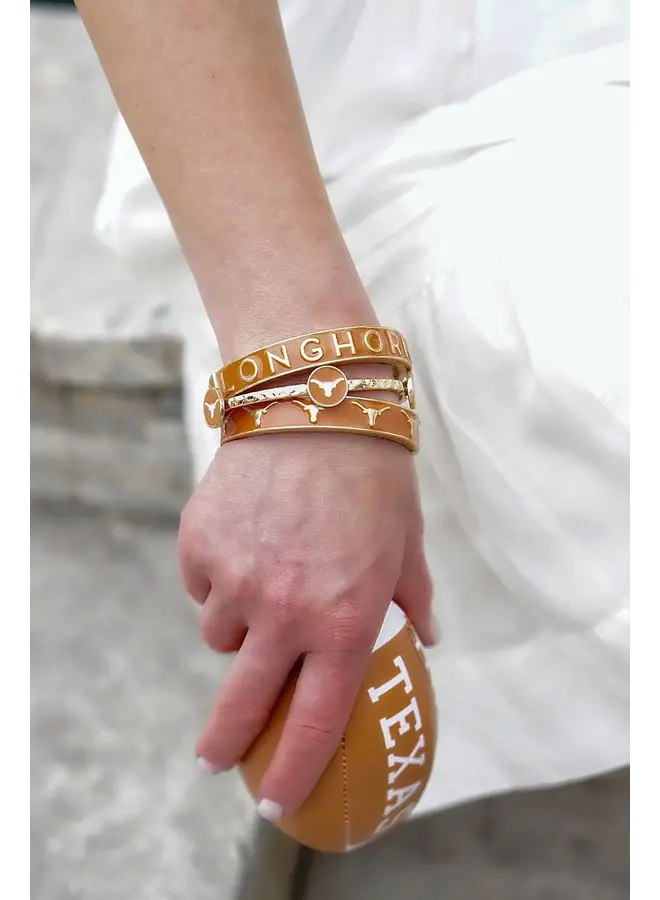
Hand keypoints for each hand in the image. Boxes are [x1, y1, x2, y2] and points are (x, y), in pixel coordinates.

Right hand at [178, 432, 435, 818]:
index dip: (294, 770)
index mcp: (345, 621)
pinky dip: (217, 577)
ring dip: (237, 626)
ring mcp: (236, 580)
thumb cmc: (374, 474)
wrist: (314, 402)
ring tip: (262, 579)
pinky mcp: (200, 546)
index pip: (317, 722)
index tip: (274, 801)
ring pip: (219, 635)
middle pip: (244, 705)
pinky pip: (201, 585)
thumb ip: (413, 598)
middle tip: (214, 759)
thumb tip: (427, 637)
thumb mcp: (407, 541)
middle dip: (224, 742)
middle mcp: (286, 613)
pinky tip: (245, 538)